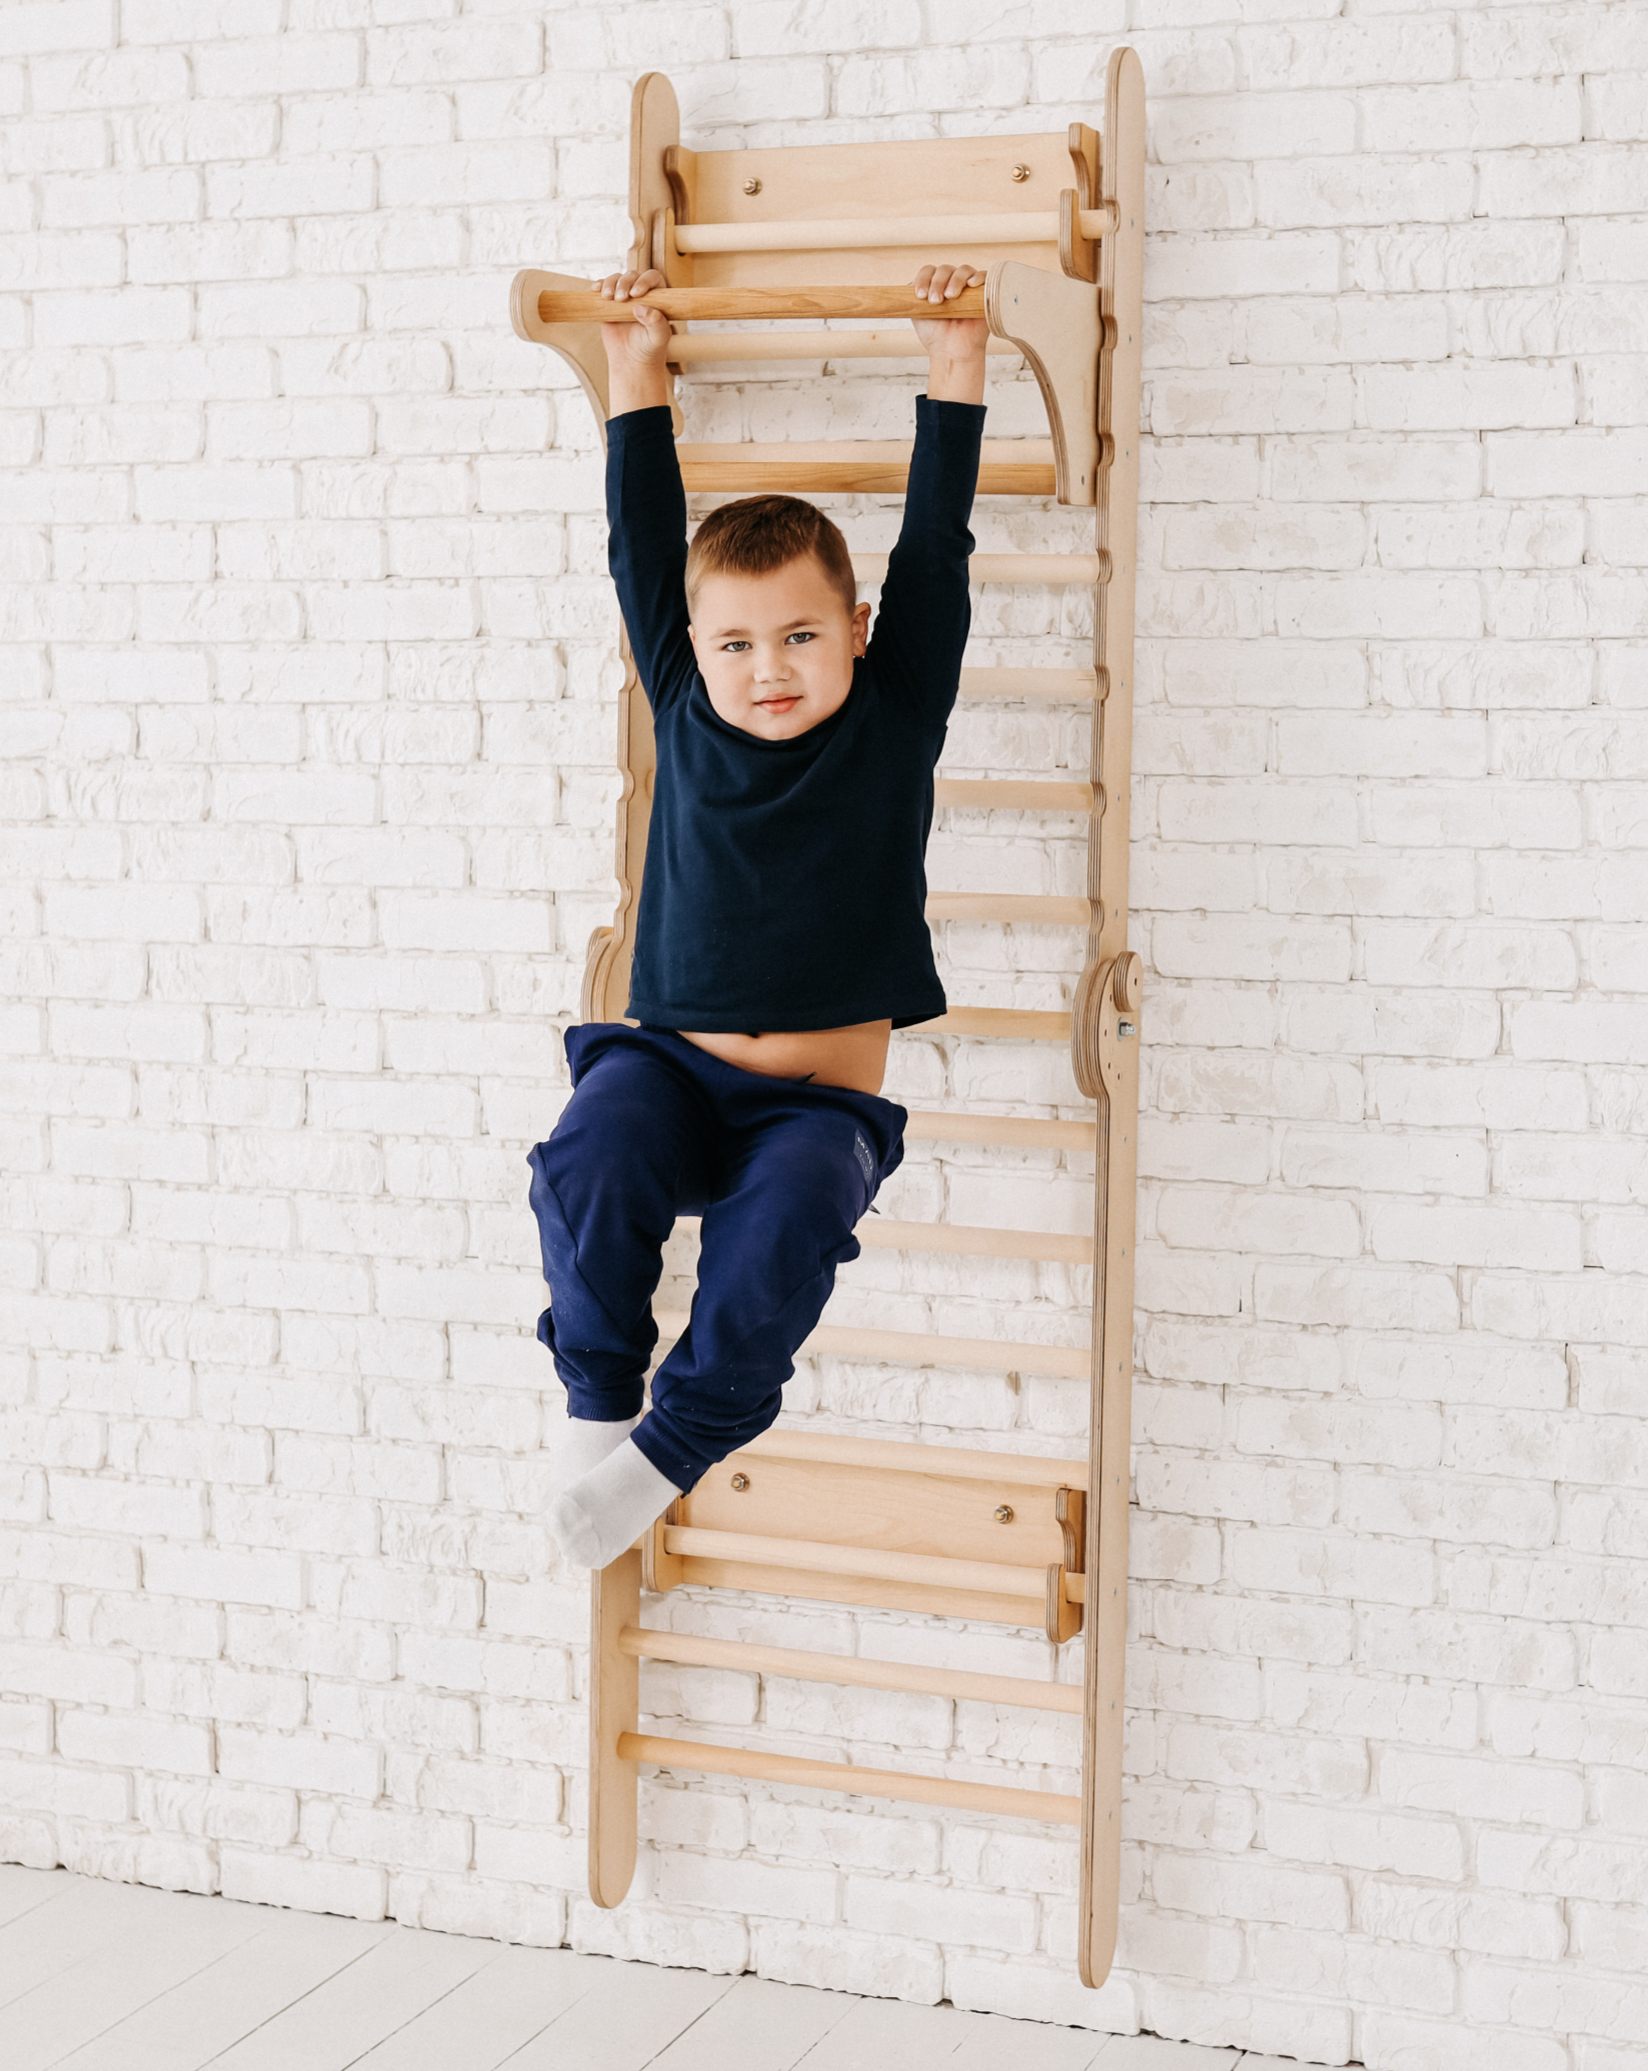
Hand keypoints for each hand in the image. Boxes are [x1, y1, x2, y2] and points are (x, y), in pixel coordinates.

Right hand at [597, 266, 671, 366]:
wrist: (632, 360)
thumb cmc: (649, 348)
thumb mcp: (657, 338)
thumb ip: (656, 323)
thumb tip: (640, 308)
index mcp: (658, 296)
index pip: (653, 278)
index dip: (644, 281)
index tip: (635, 294)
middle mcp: (642, 292)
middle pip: (632, 276)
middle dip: (624, 283)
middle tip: (620, 299)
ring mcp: (625, 295)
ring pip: (616, 278)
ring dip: (610, 284)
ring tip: (608, 298)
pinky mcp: (610, 302)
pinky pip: (603, 287)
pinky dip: (599, 286)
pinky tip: (596, 290)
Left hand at [910, 262, 986, 405]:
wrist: (952, 352)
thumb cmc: (936, 335)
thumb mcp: (917, 314)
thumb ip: (910, 298)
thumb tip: (906, 284)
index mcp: (935, 285)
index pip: (928, 271)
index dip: (923, 279)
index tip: (919, 296)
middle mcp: (952, 282)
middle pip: (944, 269)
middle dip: (937, 283)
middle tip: (935, 302)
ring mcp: (968, 287)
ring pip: (963, 270)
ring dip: (955, 281)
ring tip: (950, 298)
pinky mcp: (984, 293)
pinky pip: (984, 276)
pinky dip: (978, 277)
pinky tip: (971, 284)